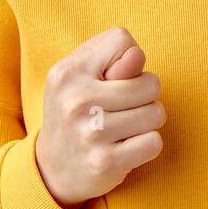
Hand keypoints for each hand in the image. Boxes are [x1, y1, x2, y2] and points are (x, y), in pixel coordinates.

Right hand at [34, 26, 165, 208]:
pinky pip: (154, 142)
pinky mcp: (105, 162)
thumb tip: (137, 57)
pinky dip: (146, 145)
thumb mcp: (82, 75)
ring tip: (122, 127)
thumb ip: (114, 57)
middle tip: (119, 108)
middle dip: (145, 95)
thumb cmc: (77, 111)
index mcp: (67, 72)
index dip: (128, 59)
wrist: (51, 168)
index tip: (111, 79)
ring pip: (156, 113)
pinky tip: (125, 147)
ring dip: (147, 121)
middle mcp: (76, 101)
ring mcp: (90, 133)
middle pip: (150, 82)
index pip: (122, 40)